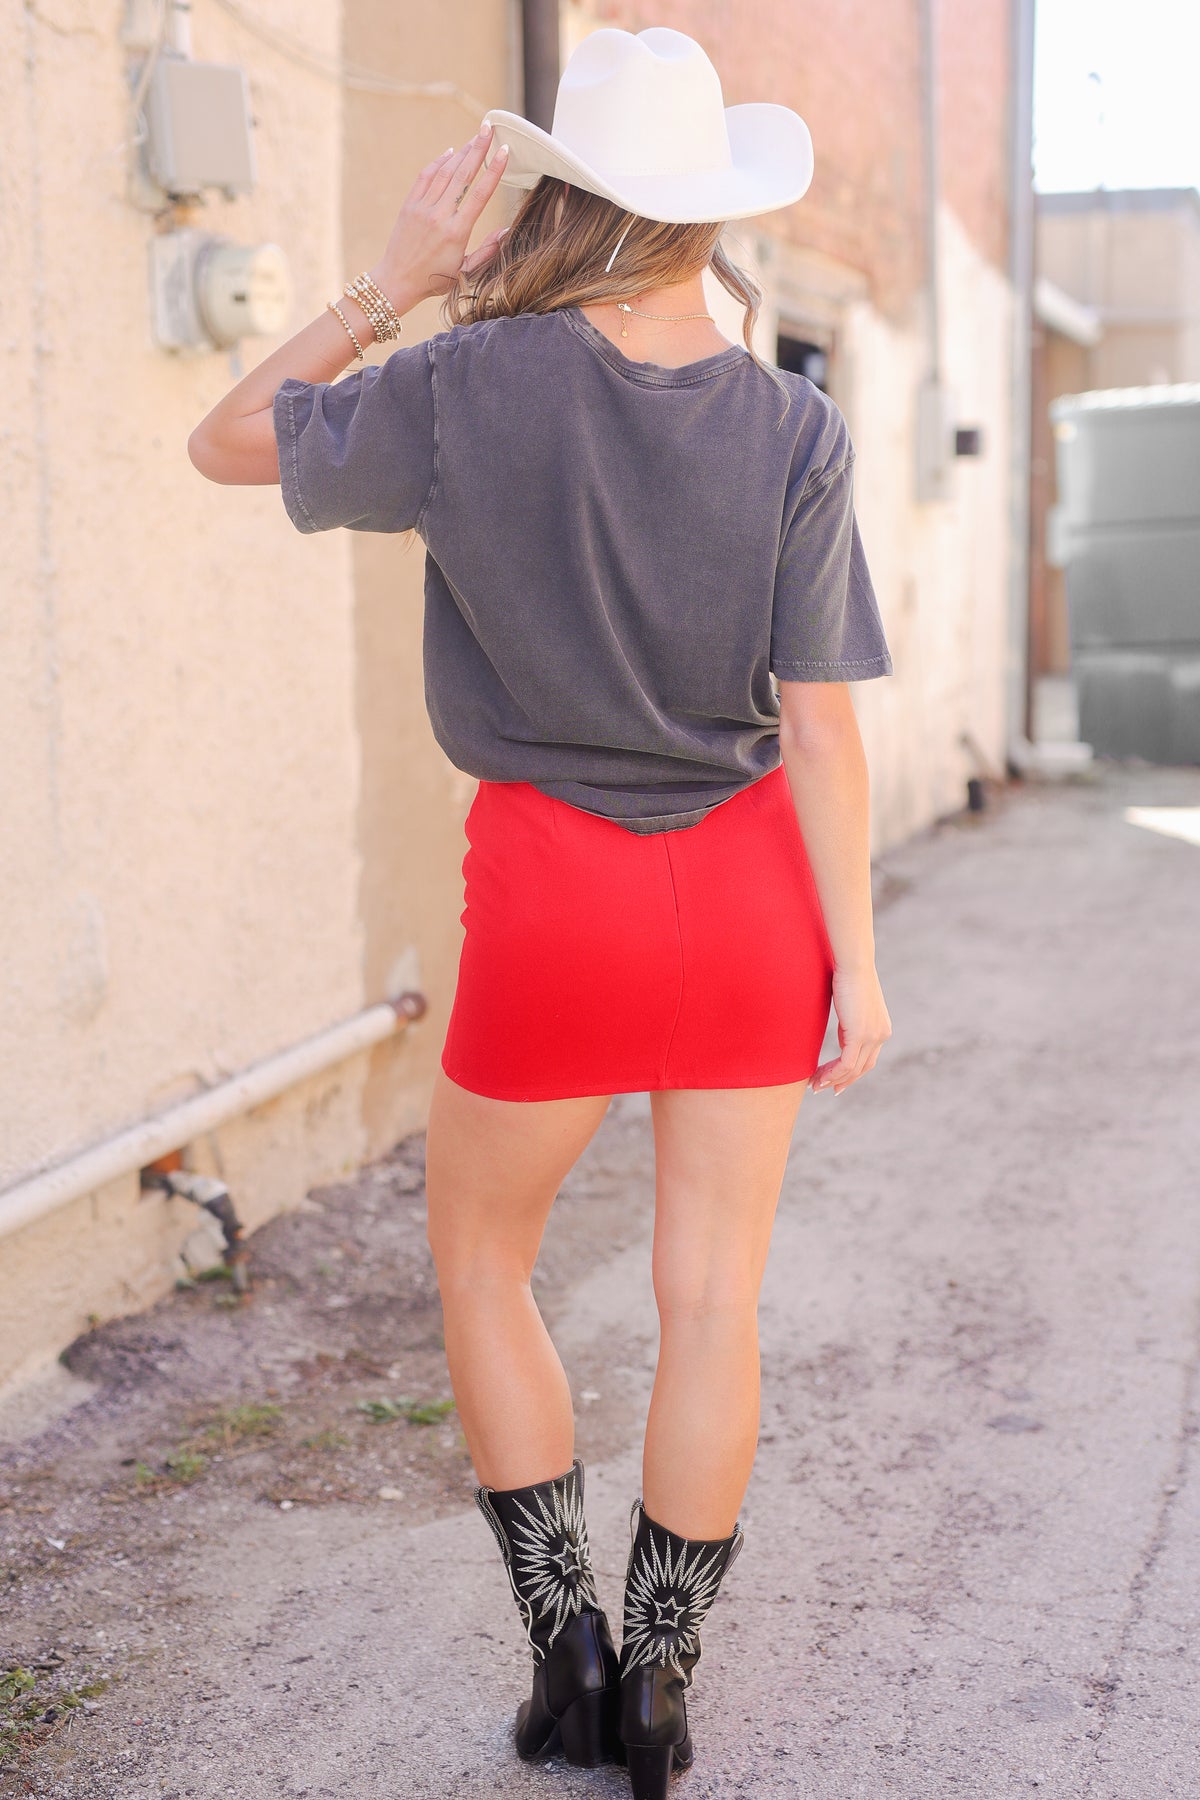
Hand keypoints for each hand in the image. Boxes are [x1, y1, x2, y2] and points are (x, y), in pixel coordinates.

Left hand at [369, 123, 510, 308]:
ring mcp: (422, 208)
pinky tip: (450, 152)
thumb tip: (505, 231)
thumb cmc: (434, 280)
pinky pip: (425, 177)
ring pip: (445, 172)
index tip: (503, 152)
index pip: (479, 195)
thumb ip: (487, 251)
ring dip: (461, 152)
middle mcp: (439, 216)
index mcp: (456, 233)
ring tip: (475, 137)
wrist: (397, 281)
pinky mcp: (409, 205)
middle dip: (477, 149)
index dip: (493, 171)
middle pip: (462, 175)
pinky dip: (438, 162)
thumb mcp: (465, 271)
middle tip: (489, 128)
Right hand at [810, 964, 891, 1095]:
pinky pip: (846, 1064)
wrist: (854, 963)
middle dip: (842, 1081)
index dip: (851, 1073)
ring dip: (832, 1079)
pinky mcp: (860, 1035)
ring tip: (814, 1084)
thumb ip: (849, 1018)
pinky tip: (818, 1077)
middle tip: (823, 1088)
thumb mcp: (851, 1002)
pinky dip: (832, 1074)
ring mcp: (873, 1036)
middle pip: (862, 1068)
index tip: (834, 1080)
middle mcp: (881, 1035)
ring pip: (852, 1069)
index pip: (867, 1058)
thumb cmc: (849, 974)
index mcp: (881, 1028)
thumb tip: (841, 1026)